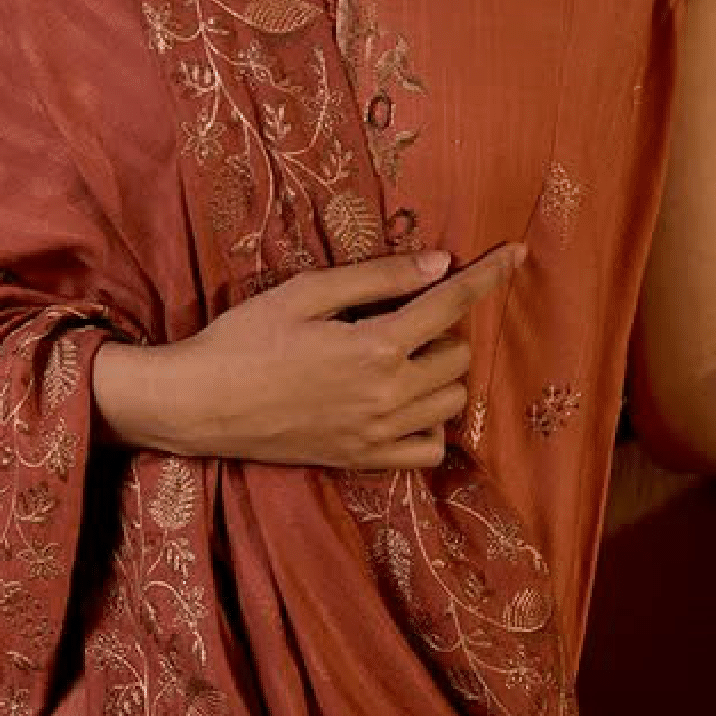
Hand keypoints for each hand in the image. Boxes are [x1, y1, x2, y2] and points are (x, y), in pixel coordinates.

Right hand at [91, 244, 525, 469]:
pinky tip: (400, 400)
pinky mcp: (363, 460)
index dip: (488, 275)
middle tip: (402, 313)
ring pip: (452, 401)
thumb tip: (440, 263)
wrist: (199, 405)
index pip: (452, 305)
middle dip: (445, 326)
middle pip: (458, 354)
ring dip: (440, 371)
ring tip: (397, 354)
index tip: (517, 254)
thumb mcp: (305, 292)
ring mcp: (378, 435)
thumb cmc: (244, 337)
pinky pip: (429, 449)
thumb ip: (377, 278)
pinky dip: (429, 422)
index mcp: (374, 346)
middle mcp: (387, 395)